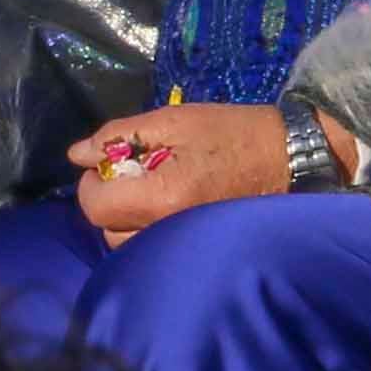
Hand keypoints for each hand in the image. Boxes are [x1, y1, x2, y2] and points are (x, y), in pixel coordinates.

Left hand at [68, 105, 289, 244]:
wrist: (292, 162)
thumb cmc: (235, 134)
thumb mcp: (176, 120)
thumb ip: (121, 134)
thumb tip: (78, 154)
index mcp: (162, 196)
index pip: (95, 206)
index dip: (93, 183)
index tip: (110, 164)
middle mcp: (167, 230)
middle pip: (107, 231)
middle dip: (110, 202)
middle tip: (132, 174)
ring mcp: (183, 246)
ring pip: (129, 245)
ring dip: (127, 219)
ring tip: (151, 191)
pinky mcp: (195, 251)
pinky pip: (153, 248)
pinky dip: (148, 230)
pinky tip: (167, 206)